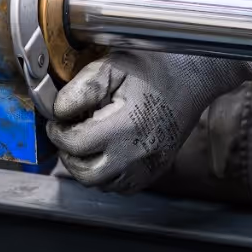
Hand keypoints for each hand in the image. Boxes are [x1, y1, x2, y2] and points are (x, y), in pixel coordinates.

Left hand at [46, 50, 251, 192]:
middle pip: (86, 175)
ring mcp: (149, 166)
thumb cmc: (157, 67)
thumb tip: (58, 109)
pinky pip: (122, 186)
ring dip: (86, 166)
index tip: (56, 121)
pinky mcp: (155, 171)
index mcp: (126, 126)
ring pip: (103, 184)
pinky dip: (107, 174)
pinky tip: (107, 150)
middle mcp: (139, 153)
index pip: (75, 145)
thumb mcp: (115, 65)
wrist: (195, 76)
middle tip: (67, 133)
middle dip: (69, 155)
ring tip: (87, 140)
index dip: (58, 133)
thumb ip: (83, 88)